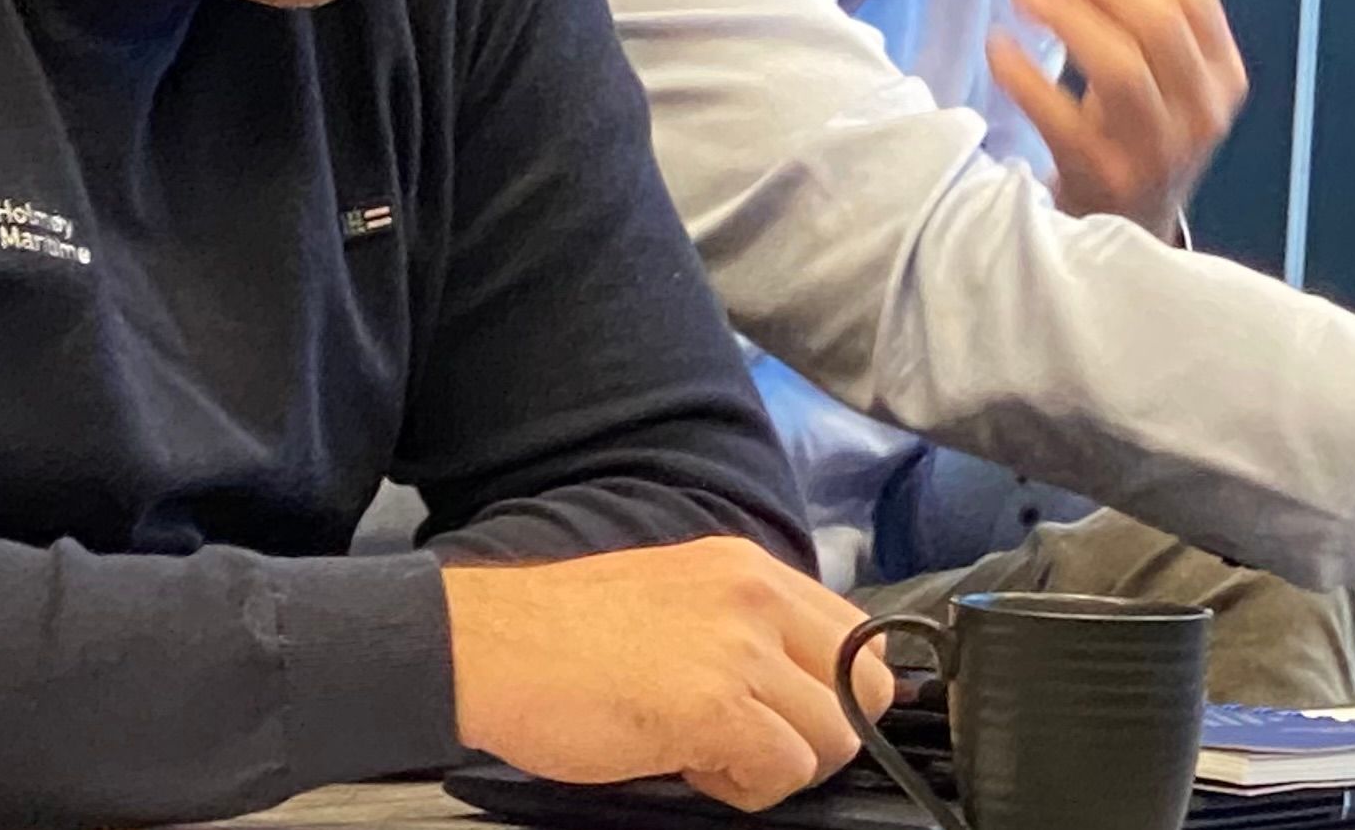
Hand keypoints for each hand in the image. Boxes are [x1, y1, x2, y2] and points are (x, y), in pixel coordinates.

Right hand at [443, 536, 894, 810]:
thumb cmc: (563, 637)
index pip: (856, 636)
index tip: (785, 717)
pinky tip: (691, 766)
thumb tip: (798, 689)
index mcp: (749, 568)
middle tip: (753, 745)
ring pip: (832, 736)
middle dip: (822, 733)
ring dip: (778, 765)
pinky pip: (785, 769)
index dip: (831, 693)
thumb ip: (744, 629)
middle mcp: (757, 597)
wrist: (487, 648)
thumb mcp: (677, 600)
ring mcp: (741, 649)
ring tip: (708, 753)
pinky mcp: (718, 705)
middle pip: (866, 686)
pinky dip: (748, 787)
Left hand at [988, 0, 1247, 234]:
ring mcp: (1157, 150)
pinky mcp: (1104, 180)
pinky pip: (1061, 118)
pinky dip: (1026, 76)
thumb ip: (1146, 6)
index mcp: (1223, 74)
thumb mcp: (1164, 73)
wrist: (1128, 227)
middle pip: (1159, 22)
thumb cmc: (1136, 130)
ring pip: (1120, 66)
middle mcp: (1202, 112)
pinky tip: (1000, 46)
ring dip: (1068, 14)